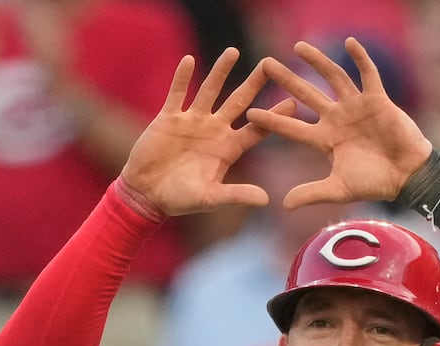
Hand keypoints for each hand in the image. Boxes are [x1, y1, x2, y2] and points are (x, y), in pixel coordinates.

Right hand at [119, 48, 277, 216]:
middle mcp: (214, 131)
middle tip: (271, 64)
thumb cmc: (179, 200)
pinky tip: (188, 60)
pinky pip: (177, 93)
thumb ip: (236, 195)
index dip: (274, 117)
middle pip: (239, 102)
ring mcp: (192, 122)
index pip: (256, 130)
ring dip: (220, 71)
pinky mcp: (169, 118)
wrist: (146, 195)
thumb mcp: (210, 198)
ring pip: (209, 90)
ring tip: (233, 51)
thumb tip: (266, 200)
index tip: (293, 102)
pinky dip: (182, 78)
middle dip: (254, 83)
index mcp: (227, 149)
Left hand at [246, 39, 433, 208]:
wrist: (406, 176)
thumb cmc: (374, 183)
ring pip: (333, 78)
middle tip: (264, 65)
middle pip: (306, 94)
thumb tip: (284, 205)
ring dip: (317, 61)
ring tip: (298, 47)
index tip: (250, 113)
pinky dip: (360, 58)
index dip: (272, 121)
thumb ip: (311, 193)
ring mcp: (356, 107)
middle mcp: (337, 119)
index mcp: (324, 139)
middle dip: (286, 79)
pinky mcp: (377, 99)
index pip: (292, 127)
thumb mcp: (338, 189)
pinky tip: (349, 42)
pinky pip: (368, 74)